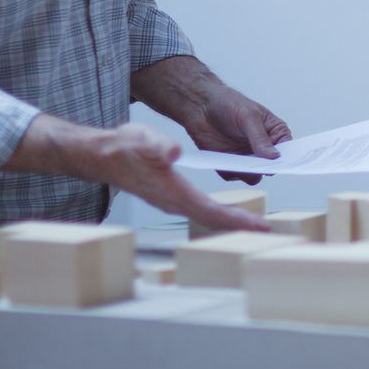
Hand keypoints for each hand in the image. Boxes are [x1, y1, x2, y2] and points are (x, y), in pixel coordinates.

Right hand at [85, 123, 271, 232]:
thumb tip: (175, 151)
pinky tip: (228, 212)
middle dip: (239, 225)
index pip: (211, 210)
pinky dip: (218, 213)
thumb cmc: (123, 148)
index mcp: (174, 191)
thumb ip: (159, 147)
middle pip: (213, 218)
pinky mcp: (170, 197)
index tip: (259, 224)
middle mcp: (175, 202)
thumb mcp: (143, 139)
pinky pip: (200, 209)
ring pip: (207, 216)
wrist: (103, 156)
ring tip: (253, 224)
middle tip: (265, 229)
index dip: (236, 219)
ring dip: (230, 221)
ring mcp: (172, 202)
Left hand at [184, 84, 292, 185]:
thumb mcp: (248, 117)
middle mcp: (262, 148)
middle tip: (260, 167)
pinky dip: (229, 172)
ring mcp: (246, 157)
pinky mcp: (229, 163)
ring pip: (253, 176)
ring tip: (240, 165)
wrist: (200, 104)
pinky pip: (233, 175)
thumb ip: (260, 138)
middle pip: (271, 167)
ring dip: (248, 174)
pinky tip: (224, 161)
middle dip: (266, 169)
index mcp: (274, 133)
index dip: (287, 159)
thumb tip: (275, 156)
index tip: (281, 163)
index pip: (287, 150)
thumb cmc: (229, 103)